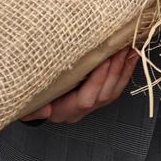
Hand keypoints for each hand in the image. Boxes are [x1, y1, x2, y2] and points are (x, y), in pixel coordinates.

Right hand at [19, 47, 138, 122]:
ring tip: (128, 49)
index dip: (96, 81)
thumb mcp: (29, 104)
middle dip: (114, 71)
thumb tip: (42, 111)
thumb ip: (32, 110)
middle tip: (119, 49)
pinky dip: (126, 71)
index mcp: (65, 111)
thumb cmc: (34, 98)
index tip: (103, 60)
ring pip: (113, 91)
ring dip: (123, 69)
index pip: (85, 100)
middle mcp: (81, 111)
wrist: (37, 102)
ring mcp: (93, 105)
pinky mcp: (100, 97)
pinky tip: (131, 56)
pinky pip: (117, 87)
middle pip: (104, 94)